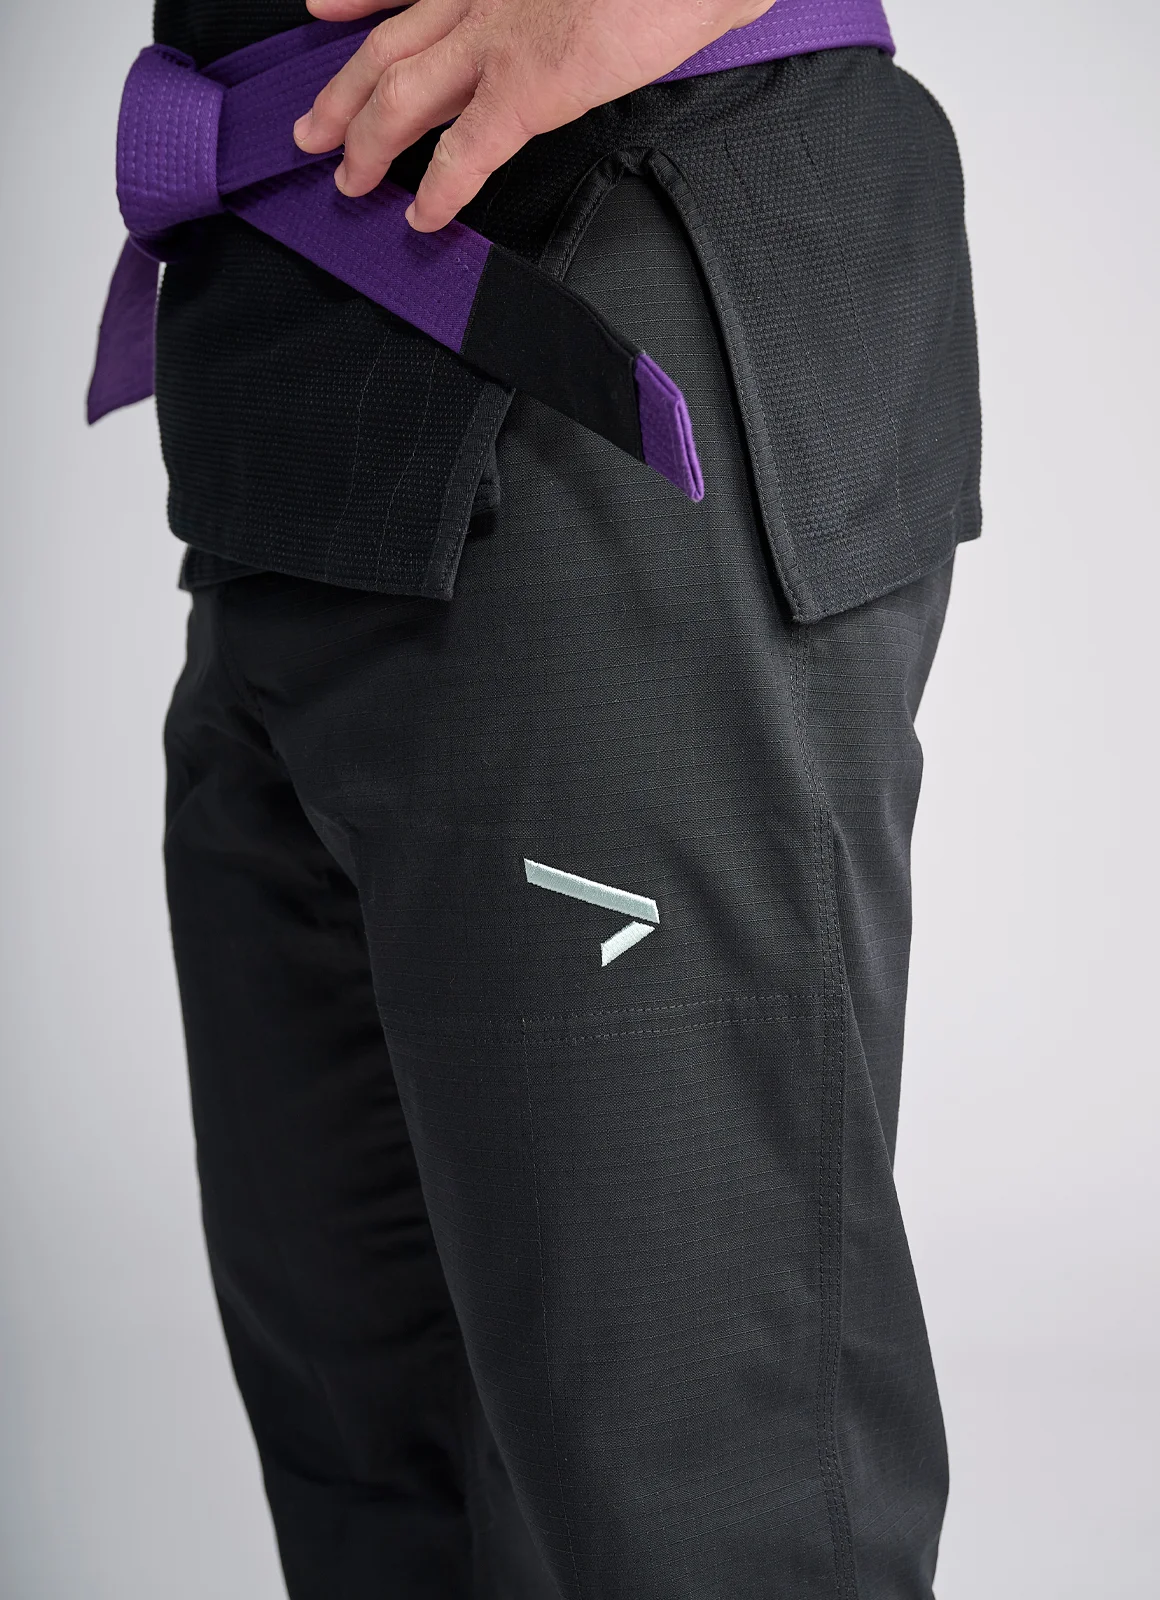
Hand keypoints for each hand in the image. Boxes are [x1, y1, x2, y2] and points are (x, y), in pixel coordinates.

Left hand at [294, 0, 774, 230]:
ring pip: (401, 93)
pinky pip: (465, 150)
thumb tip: (597, 11)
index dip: (358, 1)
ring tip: (349, 182)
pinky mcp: (525, 87)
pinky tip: (423, 218)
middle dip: (341, 93)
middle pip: (386, 46)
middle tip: (313, 132)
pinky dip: (439, 189)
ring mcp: (495, 37)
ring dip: (367, 141)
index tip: (325, 10)